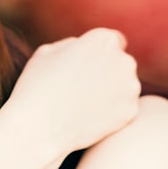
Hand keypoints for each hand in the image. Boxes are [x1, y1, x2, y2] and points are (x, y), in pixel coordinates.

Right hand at [0, 28, 140, 166]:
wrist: (39, 128)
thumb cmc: (37, 86)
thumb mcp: (47, 52)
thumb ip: (72, 45)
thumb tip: (84, 48)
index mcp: (103, 40)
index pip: (112, 41)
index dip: (99, 53)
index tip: (85, 66)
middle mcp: (123, 60)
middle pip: (121, 63)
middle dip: (108, 71)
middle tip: (82, 87)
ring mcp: (130, 87)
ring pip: (125, 86)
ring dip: (112, 92)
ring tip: (83, 104)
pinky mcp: (130, 112)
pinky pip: (123, 108)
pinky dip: (112, 113)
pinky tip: (89, 118)